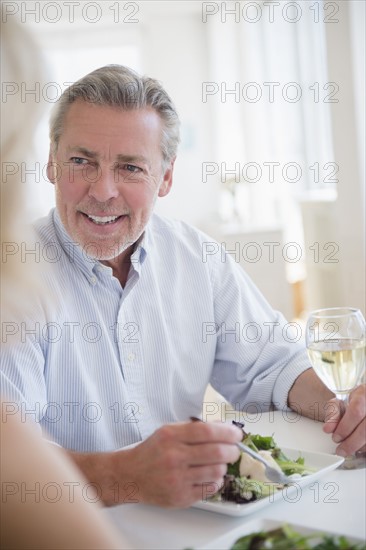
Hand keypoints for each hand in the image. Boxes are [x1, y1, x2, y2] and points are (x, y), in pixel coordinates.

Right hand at [119, 421, 241, 507]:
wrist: (131, 475)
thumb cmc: (153, 451)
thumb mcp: (169, 431)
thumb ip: (195, 428)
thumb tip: (224, 427)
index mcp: (171, 436)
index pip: (207, 431)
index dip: (227, 432)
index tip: (236, 434)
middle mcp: (174, 457)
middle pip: (217, 453)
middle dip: (232, 451)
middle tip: (234, 450)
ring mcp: (177, 479)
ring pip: (217, 472)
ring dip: (223, 466)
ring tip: (218, 463)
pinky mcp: (180, 497)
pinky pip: (210, 489)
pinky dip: (215, 481)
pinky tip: (208, 476)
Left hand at [323, 384, 365, 455]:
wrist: (365, 402)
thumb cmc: (354, 402)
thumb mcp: (340, 402)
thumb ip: (333, 413)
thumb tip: (328, 429)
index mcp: (364, 394)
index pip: (356, 412)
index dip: (345, 427)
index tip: (335, 437)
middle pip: (365, 430)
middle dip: (351, 443)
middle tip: (341, 449)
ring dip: (359, 447)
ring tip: (349, 447)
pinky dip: (364, 447)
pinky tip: (358, 446)